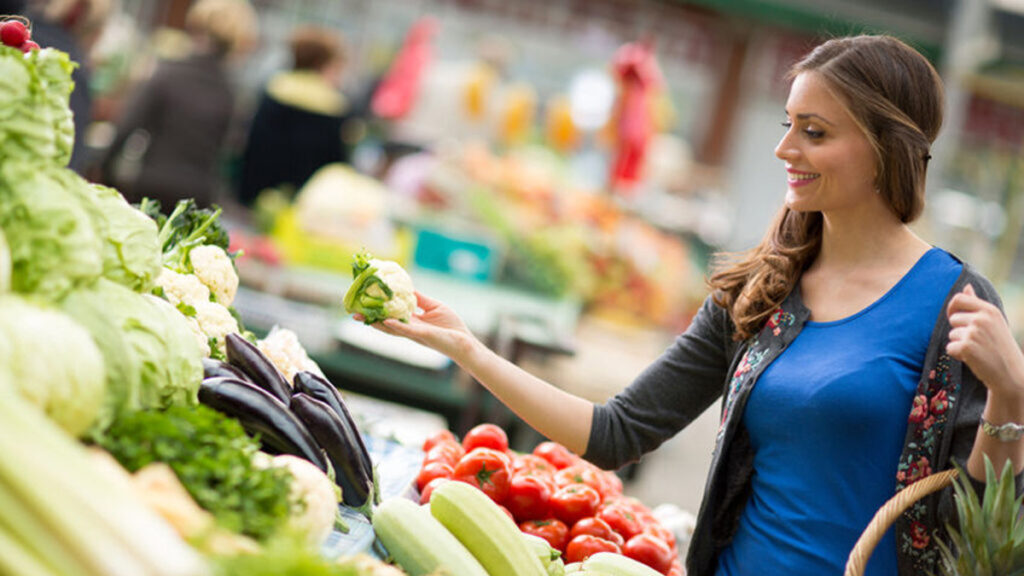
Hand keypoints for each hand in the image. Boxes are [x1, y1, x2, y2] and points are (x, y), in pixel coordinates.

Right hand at [369, 291, 475, 360]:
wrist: (463, 342)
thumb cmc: (450, 326)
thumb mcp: (433, 306)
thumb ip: (419, 299)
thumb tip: (407, 288)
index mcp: (411, 322)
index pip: (390, 315)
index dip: (377, 309)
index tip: (364, 301)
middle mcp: (409, 329)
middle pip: (384, 322)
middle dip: (369, 318)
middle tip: (353, 311)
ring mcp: (414, 333)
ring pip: (390, 328)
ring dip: (376, 322)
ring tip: (360, 316)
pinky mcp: (422, 335)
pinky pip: (407, 330)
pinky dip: (396, 325)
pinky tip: (386, 320)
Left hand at [946, 283, 1023, 400]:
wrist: (1011, 374)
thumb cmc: (1000, 346)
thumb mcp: (993, 322)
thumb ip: (977, 304)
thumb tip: (967, 286)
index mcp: (989, 310)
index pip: (959, 298)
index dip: (952, 307)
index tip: (955, 317)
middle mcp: (982, 319)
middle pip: (953, 318)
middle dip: (959, 331)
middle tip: (977, 342)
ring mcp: (974, 332)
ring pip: (951, 334)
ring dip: (960, 344)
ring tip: (978, 351)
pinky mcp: (966, 347)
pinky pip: (950, 348)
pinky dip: (958, 355)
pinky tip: (973, 359)